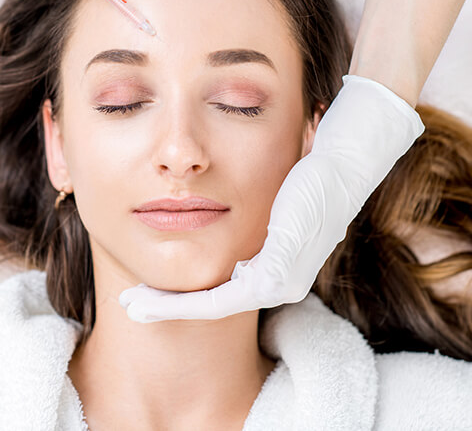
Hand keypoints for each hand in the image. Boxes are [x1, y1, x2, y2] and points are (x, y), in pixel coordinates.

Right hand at [119, 75, 424, 321]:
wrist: (339, 164)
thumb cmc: (302, 174)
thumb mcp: (260, 197)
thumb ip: (236, 210)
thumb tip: (203, 198)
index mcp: (273, 270)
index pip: (220, 292)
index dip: (181, 294)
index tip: (148, 290)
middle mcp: (278, 287)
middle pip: (212, 305)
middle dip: (167, 306)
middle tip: (132, 305)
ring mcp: (278, 286)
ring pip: (212, 307)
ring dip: (168, 306)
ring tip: (134, 304)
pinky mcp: (275, 277)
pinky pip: (220, 298)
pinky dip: (183, 300)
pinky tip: (154, 294)